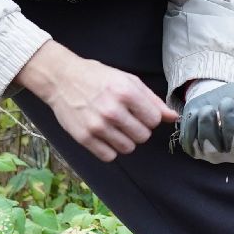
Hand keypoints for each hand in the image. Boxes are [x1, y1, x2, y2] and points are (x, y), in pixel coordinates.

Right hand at [14, 41, 175, 161]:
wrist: (61, 78)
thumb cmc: (97, 78)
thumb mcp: (127, 81)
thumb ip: (152, 100)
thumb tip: (173, 117)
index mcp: (126, 93)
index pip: (155, 120)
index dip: (150, 117)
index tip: (140, 112)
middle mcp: (113, 111)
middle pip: (143, 136)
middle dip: (139, 129)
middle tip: (126, 120)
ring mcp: (97, 126)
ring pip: (128, 148)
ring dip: (125, 140)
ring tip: (115, 127)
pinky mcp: (84, 138)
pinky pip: (109, 156)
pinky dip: (110, 149)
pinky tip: (105, 136)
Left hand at [178, 80, 233, 162]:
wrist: (214, 97)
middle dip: (230, 119)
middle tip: (226, 101)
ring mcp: (214, 154)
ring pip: (210, 147)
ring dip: (208, 125)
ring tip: (208, 109)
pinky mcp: (195, 150)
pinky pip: (191, 143)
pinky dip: (192, 127)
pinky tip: (196, 113)